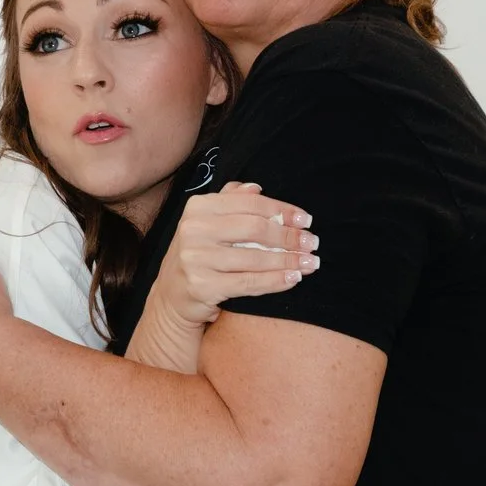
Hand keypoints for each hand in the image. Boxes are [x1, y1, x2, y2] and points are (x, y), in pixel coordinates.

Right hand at [153, 183, 317, 328]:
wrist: (172, 297)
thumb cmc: (198, 255)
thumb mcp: (207, 223)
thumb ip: (230, 202)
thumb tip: (256, 188)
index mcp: (198, 207)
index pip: (250, 203)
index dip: (282, 211)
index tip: (306, 220)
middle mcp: (193, 229)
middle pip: (255, 228)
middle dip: (289, 236)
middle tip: (312, 243)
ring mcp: (195, 258)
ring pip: (255, 257)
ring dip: (288, 261)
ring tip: (310, 262)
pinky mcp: (202, 286)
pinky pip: (249, 283)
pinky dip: (275, 281)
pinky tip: (293, 279)